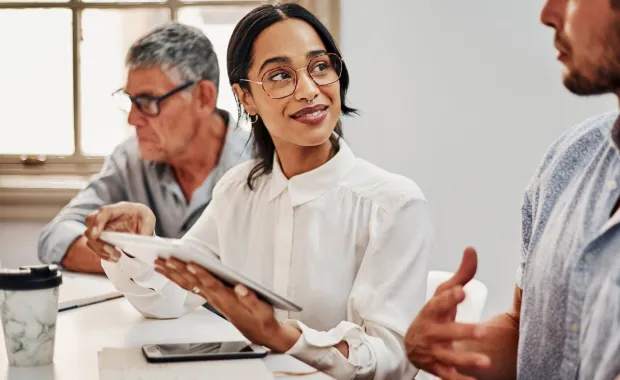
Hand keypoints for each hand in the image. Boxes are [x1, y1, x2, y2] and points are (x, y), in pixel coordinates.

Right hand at [84, 202, 155, 262]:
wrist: (141, 222)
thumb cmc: (143, 218)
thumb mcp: (149, 220)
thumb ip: (144, 231)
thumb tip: (137, 246)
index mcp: (119, 208)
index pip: (104, 212)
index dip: (98, 222)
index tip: (96, 235)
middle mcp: (107, 216)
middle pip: (90, 223)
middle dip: (98, 239)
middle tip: (113, 251)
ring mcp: (101, 226)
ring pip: (91, 237)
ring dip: (101, 249)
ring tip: (117, 257)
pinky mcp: (101, 237)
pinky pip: (94, 246)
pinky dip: (102, 254)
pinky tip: (113, 258)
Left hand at [155, 257, 300, 351]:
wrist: (257, 330)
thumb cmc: (259, 318)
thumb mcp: (261, 310)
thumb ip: (250, 299)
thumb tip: (240, 287)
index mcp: (227, 299)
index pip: (212, 284)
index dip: (201, 274)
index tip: (191, 264)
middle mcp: (215, 298)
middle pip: (194, 283)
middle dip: (179, 271)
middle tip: (166, 259)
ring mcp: (210, 298)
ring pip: (188, 285)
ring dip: (173, 274)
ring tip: (160, 263)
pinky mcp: (209, 297)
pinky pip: (189, 287)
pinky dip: (177, 279)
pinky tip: (169, 273)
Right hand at [405, 247, 490, 379]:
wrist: (414, 344)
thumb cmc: (434, 315)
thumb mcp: (444, 294)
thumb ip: (462, 274)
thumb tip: (471, 249)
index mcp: (432, 311)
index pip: (439, 303)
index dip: (450, 297)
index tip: (461, 291)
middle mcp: (431, 331)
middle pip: (446, 332)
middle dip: (463, 332)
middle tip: (482, 331)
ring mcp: (433, 351)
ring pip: (448, 357)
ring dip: (466, 360)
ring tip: (486, 363)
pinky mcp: (437, 368)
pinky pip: (447, 376)